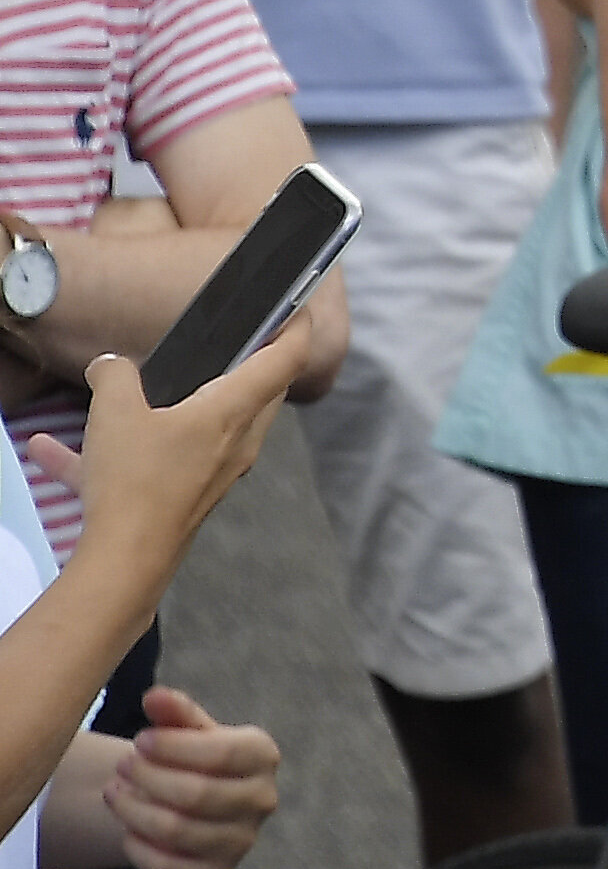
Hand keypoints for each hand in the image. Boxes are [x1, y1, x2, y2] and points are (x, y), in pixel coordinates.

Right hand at [30, 333, 305, 583]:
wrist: (125, 562)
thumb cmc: (134, 485)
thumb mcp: (116, 412)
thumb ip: (114, 376)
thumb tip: (109, 365)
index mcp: (234, 410)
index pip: (287, 358)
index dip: (297, 326)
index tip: (297, 307)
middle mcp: (237, 440)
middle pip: (258, 390)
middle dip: (249, 363)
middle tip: (231, 342)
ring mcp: (215, 471)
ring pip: (205, 425)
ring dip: (170, 407)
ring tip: (126, 390)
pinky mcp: (186, 497)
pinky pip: (154, 463)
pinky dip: (115, 453)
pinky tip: (49, 451)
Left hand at [106, 692, 277, 868]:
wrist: (203, 805)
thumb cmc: (196, 759)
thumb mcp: (189, 731)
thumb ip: (175, 712)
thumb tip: (154, 696)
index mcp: (262, 757)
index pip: (222, 753)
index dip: (174, 747)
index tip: (139, 740)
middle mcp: (262, 800)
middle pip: (197, 794)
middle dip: (149, 779)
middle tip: (121, 766)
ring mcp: (242, 840)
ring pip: (178, 831)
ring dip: (134, 811)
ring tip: (114, 792)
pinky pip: (169, 867)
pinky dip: (139, 849)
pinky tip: (127, 829)